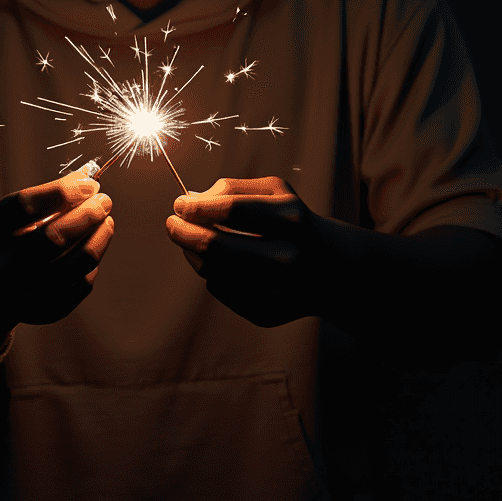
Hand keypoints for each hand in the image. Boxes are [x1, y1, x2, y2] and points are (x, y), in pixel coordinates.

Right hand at [0, 164, 114, 361]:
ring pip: (74, 264)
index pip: (25, 205)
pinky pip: (81, 284)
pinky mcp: (43, 310)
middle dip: (87, 215)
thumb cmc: (15, 233)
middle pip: (53, 238)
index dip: (62, 191)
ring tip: (107, 221)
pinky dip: (92, 263)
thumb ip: (52, 194)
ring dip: (99, 238)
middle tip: (105, 201)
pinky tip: (94, 246)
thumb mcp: (20, 211)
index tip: (89, 183)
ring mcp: (21, 291)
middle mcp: (1, 264)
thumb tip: (89, 178)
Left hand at [165, 176, 320, 327]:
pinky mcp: (267, 312)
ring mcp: (277, 289)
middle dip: (184, 233)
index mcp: (290, 218)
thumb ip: (231, 188)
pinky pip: (221, 290)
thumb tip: (190, 200)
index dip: (197, 207)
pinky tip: (217, 262)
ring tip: (190, 241)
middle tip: (171, 224)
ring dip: (193, 253)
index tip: (179, 204)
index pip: (232, 210)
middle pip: (217, 247)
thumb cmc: (291, 220)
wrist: (329, 267)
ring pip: (213, 272)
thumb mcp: (273, 192)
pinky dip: (211, 273)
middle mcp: (286, 256)